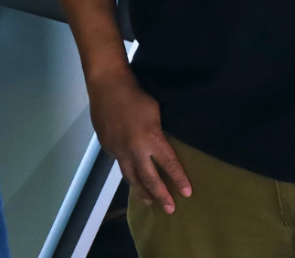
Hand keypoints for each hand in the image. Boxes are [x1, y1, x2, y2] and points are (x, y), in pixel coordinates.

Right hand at [86, 69, 190, 213]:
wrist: (107, 85)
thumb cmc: (137, 94)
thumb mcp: (156, 112)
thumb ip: (158, 132)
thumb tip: (160, 144)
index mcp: (151, 139)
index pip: (169, 165)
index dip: (179, 180)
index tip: (187, 193)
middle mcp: (135, 150)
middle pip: (149, 179)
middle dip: (161, 195)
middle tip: (170, 209)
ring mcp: (118, 150)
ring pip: (131, 177)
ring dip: (141, 191)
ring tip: (149, 201)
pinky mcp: (107, 146)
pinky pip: (119, 163)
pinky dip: (127, 172)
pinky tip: (131, 176)